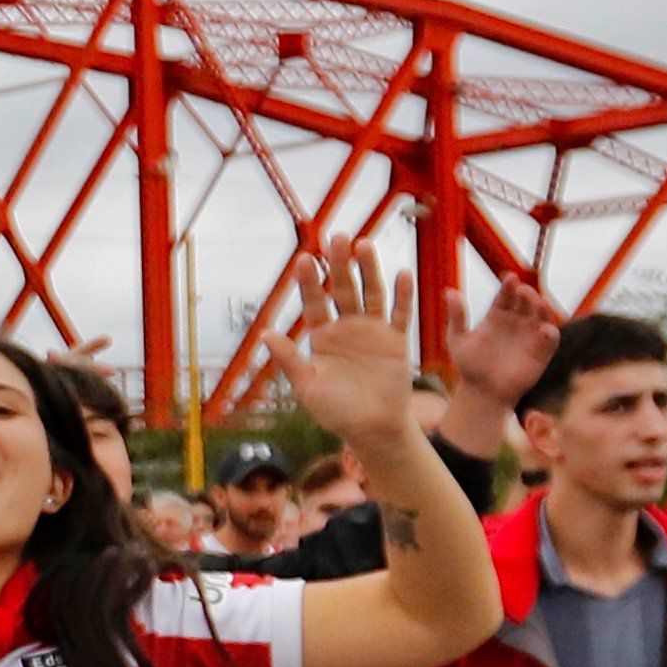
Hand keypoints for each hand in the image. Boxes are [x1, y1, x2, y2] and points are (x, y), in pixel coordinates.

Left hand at [263, 245, 420, 448]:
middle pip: (343, 290)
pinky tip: (402, 274)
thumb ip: (289, 359)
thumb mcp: (307, 386)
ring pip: (371, 295)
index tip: (305, 258)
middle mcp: (346, 329)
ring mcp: (372, 333)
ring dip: (369, 270)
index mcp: (322, 338)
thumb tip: (265, 333)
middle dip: (339, 265)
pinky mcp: (396, 342)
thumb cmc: (335, 412)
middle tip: (337, 237)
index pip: (314, 303)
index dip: (310, 282)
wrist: (371, 429)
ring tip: (364, 244)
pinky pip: (400, 315)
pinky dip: (402, 296)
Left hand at [444, 272, 562, 411]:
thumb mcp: (457, 339)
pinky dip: (550, 332)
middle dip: (527, 293)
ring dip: (542, 307)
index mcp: (497, 315)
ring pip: (542, 315)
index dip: (509, 286)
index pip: (506, 295)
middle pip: (526, 301)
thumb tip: (448, 290)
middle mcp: (517, 321)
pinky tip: (544, 329)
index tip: (509, 278)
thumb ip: (456, 316)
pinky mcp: (541, 351)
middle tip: (522, 290)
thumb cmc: (469, 365)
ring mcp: (530, 335)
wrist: (482, 391)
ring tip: (537, 303)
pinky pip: (550, 338)